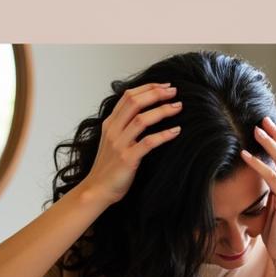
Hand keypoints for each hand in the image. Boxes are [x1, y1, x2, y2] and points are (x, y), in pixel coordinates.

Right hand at [81, 82, 182, 206]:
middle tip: (174, 92)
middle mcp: (113, 130)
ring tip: (178, 107)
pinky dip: (164, 135)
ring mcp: (120, 144)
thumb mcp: (112, 141)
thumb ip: (123, 127)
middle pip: (135, 102)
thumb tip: (142, 114)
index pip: (128, 96)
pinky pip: (148, 143)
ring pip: (142, 119)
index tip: (164, 86)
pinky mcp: (128, 159)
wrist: (97, 190)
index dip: (148, 87)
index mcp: (110, 123)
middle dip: (156, 93)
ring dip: (163, 110)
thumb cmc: (108, 168)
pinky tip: (176, 131)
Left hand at [240, 116, 275, 262]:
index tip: (267, 126)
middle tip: (261, 119)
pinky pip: (273, 178)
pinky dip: (258, 165)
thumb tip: (262, 178)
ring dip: (268, 143)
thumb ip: (273, 191)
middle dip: (275, 134)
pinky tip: (245, 156)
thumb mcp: (275, 206)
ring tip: (254, 130)